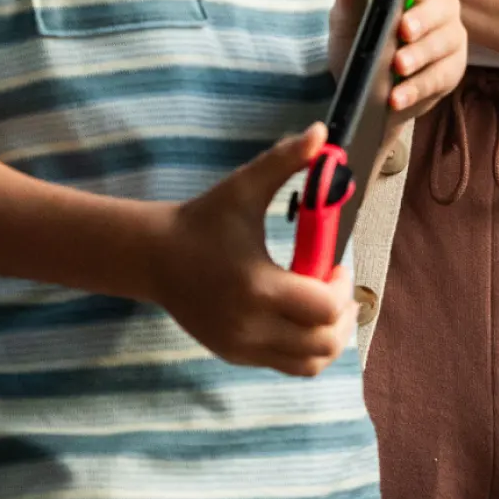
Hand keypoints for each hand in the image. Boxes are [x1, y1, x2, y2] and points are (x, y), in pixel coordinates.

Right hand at [147, 127, 356, 376]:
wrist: (154, 256)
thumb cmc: (204, 219)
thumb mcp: (244, 187)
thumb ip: (285, 160)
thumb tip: (321, 132)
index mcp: (257, 286)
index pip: (324, 307)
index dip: (342, 287)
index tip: (336, 264)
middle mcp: (251, 325)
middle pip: (325, 342)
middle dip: (343, 314)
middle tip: (337, 287)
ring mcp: (243, 346)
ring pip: (312, 363)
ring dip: (330, 337)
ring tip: (326, 307)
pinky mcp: (237, 355)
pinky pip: (290, 366)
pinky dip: (307, 349)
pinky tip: (302, 318)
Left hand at [345, 0, 468, 115]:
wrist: (363, 95)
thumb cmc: (359, 48)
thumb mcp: (347, 25)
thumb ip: (350, 2)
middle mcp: (439, 9)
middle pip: (443, 5)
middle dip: (423, 18)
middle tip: (403, 31)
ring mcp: (450, 39)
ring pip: (446, 41)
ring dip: (421, 54)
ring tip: (397, 67)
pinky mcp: (452, 71)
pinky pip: (441, 76)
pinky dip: (417, 86)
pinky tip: (397, 96)